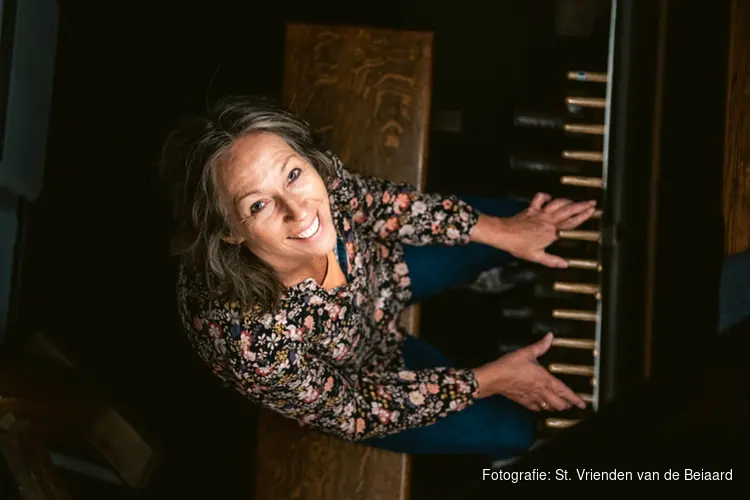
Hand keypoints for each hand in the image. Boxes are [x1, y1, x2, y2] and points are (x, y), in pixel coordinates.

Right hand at [471, 333, 585, 410]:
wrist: (494, 377)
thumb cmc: (509, 366)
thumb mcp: (526, 352)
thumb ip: (540, 346)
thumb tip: (549, 337)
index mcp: (544, 379)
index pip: (564, 392)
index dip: (575, 399)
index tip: (582, 403)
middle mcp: (540, 390)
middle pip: (559, 404)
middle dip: (567, 405)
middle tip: (571, 403)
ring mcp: (532, 397)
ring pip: (549, 408)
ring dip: (555, 407)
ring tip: (558, 405)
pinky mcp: (523, 401)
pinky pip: (536, 408)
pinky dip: (541, 408)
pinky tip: (540, 405)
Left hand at [472, 193, 596, 267]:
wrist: (504, 233)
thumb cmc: (518, 245)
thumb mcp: (536, 256)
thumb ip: (552, 261)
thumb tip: (564, 264)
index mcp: (552, 232)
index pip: (571, 223)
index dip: (583, 216)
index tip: (592, 211)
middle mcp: (548, 220)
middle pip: (568, 210)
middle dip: (581, 205)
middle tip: (592, 202)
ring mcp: (540, 213)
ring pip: (557, 203)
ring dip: (568, 201)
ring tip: (575, 201)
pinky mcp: (531, 209)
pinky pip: (540, 199)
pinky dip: (545, 196)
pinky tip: (549, 197)